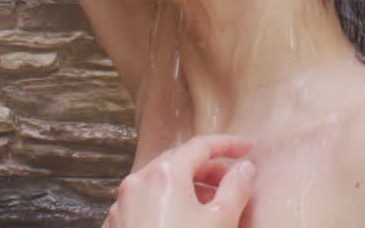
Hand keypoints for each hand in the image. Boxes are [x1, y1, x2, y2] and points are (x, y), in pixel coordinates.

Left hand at [103, 136, 254, 227]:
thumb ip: (237, 187)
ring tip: (211, 206)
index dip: (228, 145)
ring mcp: (122, 205)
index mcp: (165, 173)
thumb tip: (244, 168)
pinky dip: (168, 205)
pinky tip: (183, 224)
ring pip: (161, 184)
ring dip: (189, 188)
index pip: (201, 145)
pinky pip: (146, 204)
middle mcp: (138, 181)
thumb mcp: (220, 221)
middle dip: (208, 169)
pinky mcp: (117, 226)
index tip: (247, 150)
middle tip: (232, 180)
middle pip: (179, 162)